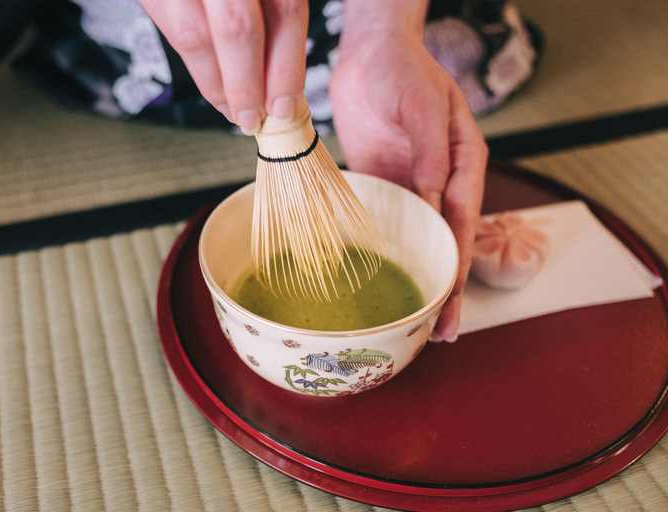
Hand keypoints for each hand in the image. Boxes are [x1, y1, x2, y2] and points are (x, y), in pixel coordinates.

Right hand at [138, 0, 308, 132]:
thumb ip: (277, 11)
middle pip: (238, 29)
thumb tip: (286, 79)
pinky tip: (213, 84)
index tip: (287, 105)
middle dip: (248, 86)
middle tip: (255, 120)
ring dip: (217, 86)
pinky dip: (197, 66)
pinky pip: (174, 32)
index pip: (286, 11)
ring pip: (196, 37)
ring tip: (233, 111)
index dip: (287, 66)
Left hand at [331, 6, 487, 340]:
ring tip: (407, 319)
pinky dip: (380, 253)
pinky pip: (381, 225)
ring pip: (414, 242)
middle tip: (434, 333)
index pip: (462, 228)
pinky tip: (373, 279)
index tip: (450, 307)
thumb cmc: (402, 68)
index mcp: (461, 166)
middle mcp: (437, 182)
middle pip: (442, 245)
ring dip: (411, 277)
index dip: (456, 270)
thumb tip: (432, 195)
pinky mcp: (378, 184)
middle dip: (441, 289)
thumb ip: (429, 150)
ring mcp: (407, 186)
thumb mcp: (422, 104)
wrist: (367, 52)